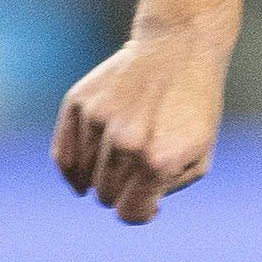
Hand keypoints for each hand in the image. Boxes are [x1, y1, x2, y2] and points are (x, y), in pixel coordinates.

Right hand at [52, 20, 232, 223]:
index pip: (130, 213)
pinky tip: (88, 165)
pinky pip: (63, 155)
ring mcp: (98, 120)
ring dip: (101, 173)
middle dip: (122, 190)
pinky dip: (74, 166)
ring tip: (123, 152)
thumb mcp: (198, 157)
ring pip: (84, 177)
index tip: (148, 200)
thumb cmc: (194, 108)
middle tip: (139, 168)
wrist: (179, 48)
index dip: (140, 211)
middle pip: (105, 196)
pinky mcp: (79, 103)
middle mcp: (124, 142)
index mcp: (157, 160)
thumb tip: (131, 210)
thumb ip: (163, 191)